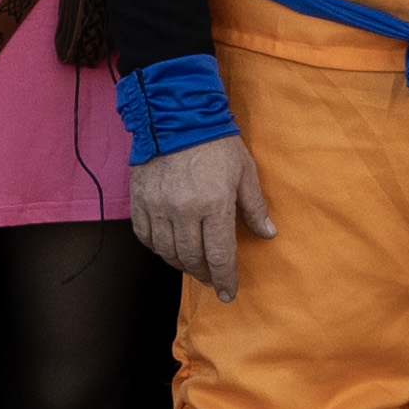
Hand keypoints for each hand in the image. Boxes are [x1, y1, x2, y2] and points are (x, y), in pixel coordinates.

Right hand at [133, 132, 279, 299]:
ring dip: (181, 263)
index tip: (229, 293)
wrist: (176, 115)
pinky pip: (145, 236)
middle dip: (205, 274)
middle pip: (192, 258)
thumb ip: (254, 207)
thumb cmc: (216, 142)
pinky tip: (168, 247)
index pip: (219, 256)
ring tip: (192, 264)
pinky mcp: (140, 200)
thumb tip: (268, 233)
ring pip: (167, 252)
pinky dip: (158, 247)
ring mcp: (158, 206)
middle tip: (213, 279)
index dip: (225, 279)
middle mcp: (184, 210)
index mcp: (214, 204)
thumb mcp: (245, 172)